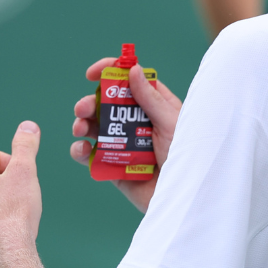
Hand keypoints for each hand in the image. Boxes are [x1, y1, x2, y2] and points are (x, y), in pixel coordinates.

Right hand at [71, 59, 181, 212]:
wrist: (185, 197)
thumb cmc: (188, 157)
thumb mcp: (171, 122)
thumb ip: (150, 98)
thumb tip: (133, 70)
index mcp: (155, 107)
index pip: (131, 83)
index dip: (110, 73)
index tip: (91, 73)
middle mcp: (137, 124)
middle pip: (107, 105)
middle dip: (90, 102)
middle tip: (83, 108)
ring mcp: (124, 145)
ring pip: (95, 128)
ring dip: (82, 124)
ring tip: (80, 127)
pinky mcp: (114, 167)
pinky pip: (92, 156)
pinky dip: (80, 150)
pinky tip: (81, 148)